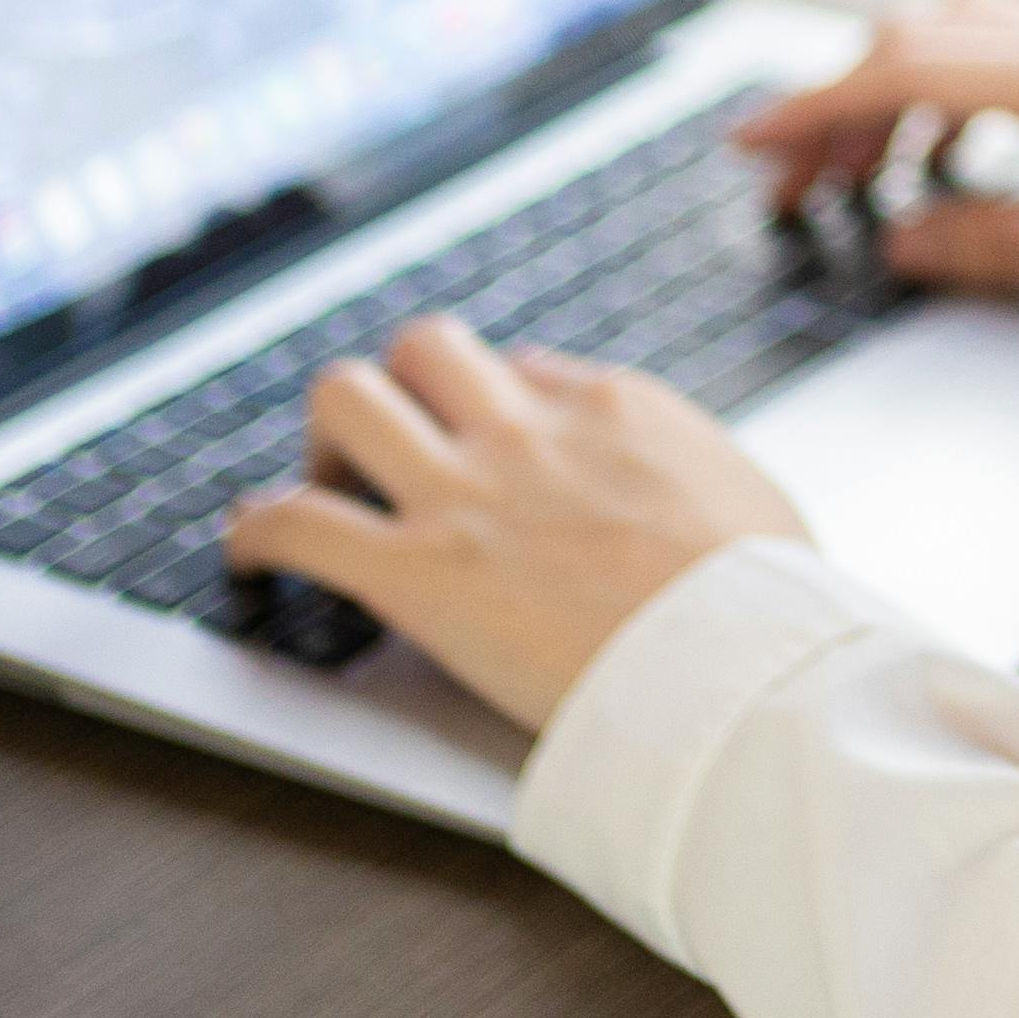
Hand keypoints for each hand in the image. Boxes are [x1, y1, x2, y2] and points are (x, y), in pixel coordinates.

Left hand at [221, 315, 809, 731]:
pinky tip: (246, 556)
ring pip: (346, 395)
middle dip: (402, 394)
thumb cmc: (772, 610)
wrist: (742, 668)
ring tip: (324, 490)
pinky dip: (254, 533)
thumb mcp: (756, 500)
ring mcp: (465, 493)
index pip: (524, 370)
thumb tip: (665, 467)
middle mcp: (529, 430)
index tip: (487, 452)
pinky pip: (295, 521)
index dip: (494, 411)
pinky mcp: (416, 573)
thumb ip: (692, 468)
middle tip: (394, 458)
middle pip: (425, 349)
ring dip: (325, 440)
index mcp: (616, 410)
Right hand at [737, 0, 1018, 301]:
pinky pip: (1009, 53)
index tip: (750, 143)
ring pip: (960, 37)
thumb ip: (1016, 244)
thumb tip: (906, 244)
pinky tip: (948, 156)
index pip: (908, 66)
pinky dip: (951, 91)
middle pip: (918, 40)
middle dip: (835, 105)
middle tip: (787, 185)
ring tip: (856, 178)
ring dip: (890, 94)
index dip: (816, 105)